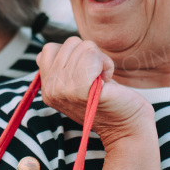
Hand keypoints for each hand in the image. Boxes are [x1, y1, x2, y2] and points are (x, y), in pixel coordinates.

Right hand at [36, 37, 155, 146]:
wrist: (127, 126)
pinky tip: (107, 80)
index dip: (74, 54)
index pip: (49, 49)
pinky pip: (92, 55)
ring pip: (84, 47)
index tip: (86, 74)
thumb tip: (42, 54)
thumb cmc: (107, 100)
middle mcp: (51, 89)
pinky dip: (106, 64)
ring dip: (100, 60)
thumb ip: (59, 70)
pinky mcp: (82, 90)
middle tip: (97, 78)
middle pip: (70, 43)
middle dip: (90, 54)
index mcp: (47, 88)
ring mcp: (64, 90)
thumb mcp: (76, 83)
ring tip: (103, 81)